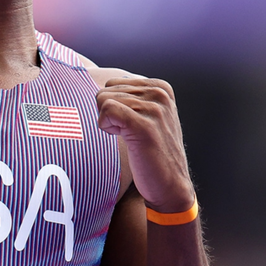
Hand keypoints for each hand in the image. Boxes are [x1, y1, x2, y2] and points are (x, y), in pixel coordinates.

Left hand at [96, 77, 195, 212]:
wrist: (169, 183)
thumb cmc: (151, 151)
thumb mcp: (148, 115)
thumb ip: (131, 97)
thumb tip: (96, 81)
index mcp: (160, 87)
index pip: (113, 83)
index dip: (112, 106)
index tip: (128, 124)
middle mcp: (159, 93)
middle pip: (106, 90)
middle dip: (108, 113)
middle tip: (127, 133)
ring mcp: (154, 108)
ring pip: (103, 99)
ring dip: (108, 123)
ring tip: (129, 138)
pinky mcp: (144, 125)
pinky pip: (107, 110)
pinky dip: (105, 125)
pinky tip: (120, 137)